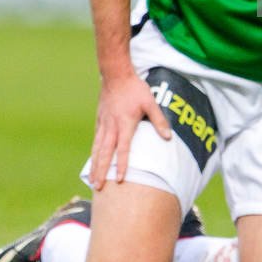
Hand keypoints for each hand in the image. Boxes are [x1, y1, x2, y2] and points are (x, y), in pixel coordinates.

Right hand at [87, 72, 170, 190]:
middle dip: (101, 171)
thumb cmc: (134, 88)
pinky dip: (94, 152)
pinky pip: (96, 140)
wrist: (115, 73)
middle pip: (105, 153)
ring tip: (93, 180)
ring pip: (97, 148)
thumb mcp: (150, 102)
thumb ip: (159, 120)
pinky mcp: (99, 120)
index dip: (122, 165)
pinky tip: (94, 160)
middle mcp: (111, 126)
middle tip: (98, 187)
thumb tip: (169, 138)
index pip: (123, 149)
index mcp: (124, 124)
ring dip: (95, 165)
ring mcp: (103, 123)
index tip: (120, 179)